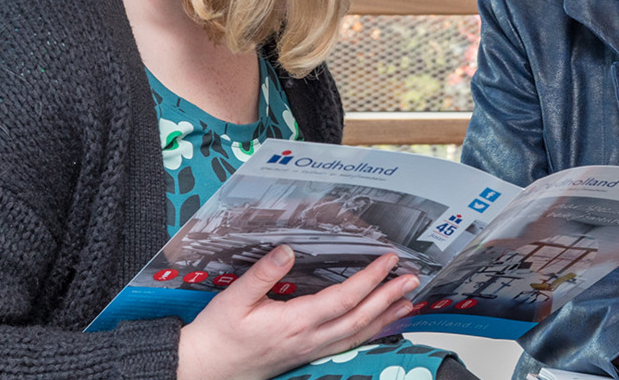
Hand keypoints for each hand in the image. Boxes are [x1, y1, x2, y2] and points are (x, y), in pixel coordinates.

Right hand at [176, 245, 418, 379]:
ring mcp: (310, 350)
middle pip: (359, 317)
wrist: (205, 370)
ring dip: (385, 317)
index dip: (370, 279)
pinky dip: (369, 332)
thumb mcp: (233, 300)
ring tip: (408, 302)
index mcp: (294, 322)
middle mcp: (308, 339)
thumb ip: (262, 274)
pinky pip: (346, 343)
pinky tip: (379, 324)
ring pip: (357, 334)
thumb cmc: (218, 336)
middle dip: (389, 297)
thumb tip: (287, 250)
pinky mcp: (307, 354)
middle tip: (413, 279)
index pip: (343, 299)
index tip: (388, 261)